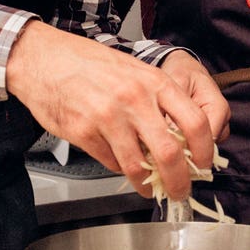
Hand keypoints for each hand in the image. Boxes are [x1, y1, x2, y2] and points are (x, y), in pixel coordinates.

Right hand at [5, 21, 228, 200]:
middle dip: (179, 180)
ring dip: (147, 184)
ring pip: (138, 166)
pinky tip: (121, 165)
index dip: (205, 151)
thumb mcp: (135, 71)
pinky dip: (119, 170)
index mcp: (154, 82)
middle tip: (180, 190)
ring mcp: (108, 118)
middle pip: (170, 153)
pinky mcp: (84, 133)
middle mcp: (134, 100)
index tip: (205, 165)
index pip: (196, 122)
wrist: (43, 58)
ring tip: (150, 189)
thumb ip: (159, 100)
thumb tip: (182, 137)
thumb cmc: (89, 62)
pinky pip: (110, 163)